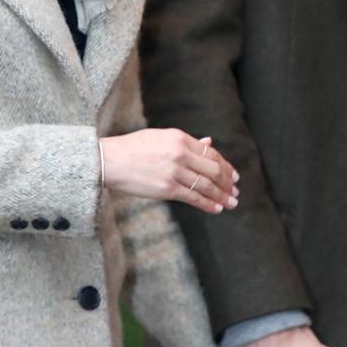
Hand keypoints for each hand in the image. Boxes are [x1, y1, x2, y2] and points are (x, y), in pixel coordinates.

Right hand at [100, 129, 238, 212]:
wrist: (110, 160)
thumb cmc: (133, 148)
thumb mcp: (161, 137)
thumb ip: (187, 142)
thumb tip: (209, 143)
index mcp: (179, 138)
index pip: (211, 153)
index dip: (225, 165)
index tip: (234, 175)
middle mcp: (180, 153)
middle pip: (213, 169)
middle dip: (228, 182)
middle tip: (236, 190)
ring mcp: (174, 172)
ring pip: (207, 185)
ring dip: (222, 196)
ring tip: (232, 202)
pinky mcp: (167, 189)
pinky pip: (194, 198)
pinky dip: (208, 204)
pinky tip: (217, 209)